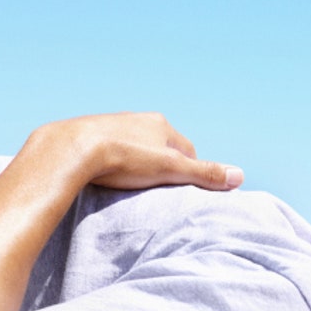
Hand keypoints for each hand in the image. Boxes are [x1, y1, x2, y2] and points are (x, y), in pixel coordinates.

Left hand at [32, 112, 243, 191]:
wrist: (71, 149)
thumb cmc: (124, 159)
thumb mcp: (171, 170)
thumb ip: (204, 174)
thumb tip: (240, 176)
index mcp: (161, 124)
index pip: (187, 151)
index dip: (189, 172)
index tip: (184, 191)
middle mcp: (138, 119)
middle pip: (160, 147)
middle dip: (162, 166)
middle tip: (158, 190)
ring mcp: (113, 124)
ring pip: (134, 146)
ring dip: (137, 163)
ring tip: (132, 185)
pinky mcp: (89, 134)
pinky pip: (109, 149)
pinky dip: (113, 161)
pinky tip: (107, 176)